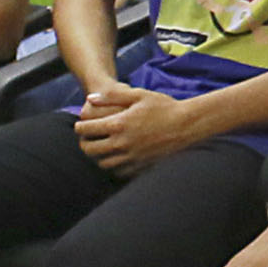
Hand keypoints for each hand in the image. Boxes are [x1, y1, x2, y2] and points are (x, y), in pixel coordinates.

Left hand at [74, 82, 199, 174]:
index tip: (80, 125)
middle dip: (83, 143)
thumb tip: (90, 99)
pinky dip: (113, 165)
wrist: (188, 125)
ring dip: (97, 156)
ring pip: (102, 163)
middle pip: (90, 150)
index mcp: (119, 124)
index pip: (87, 129)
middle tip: (86, 139)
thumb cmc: (164, 106)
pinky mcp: (141, 166)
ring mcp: (132, 157)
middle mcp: (122, 143)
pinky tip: (116, 157)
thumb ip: (112, 96)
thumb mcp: (138, 95)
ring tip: (100, 148)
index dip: (79, 127)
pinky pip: (119, 171)